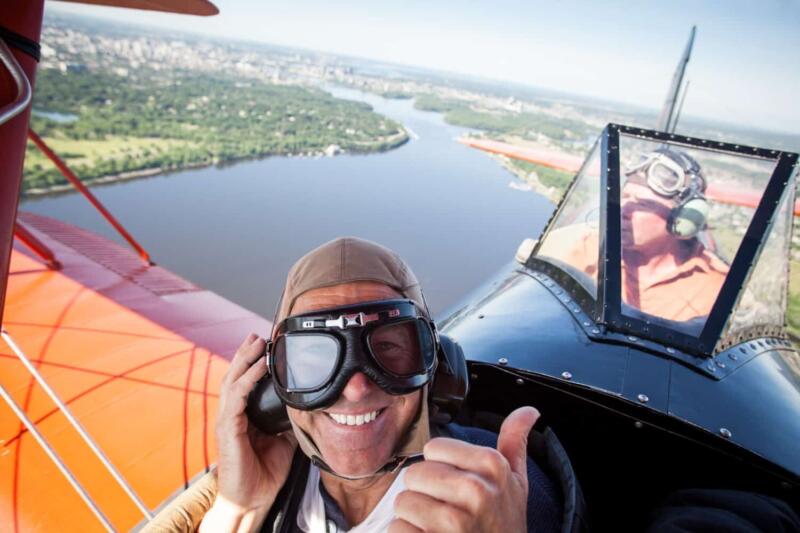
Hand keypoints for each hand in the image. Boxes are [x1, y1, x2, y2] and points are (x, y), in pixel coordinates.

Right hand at [213, 334, 296, 512]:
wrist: (253, 498)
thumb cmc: (265, 472)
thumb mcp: (285, 439)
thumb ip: (290, 421)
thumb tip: (308, 405)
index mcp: (243, 415)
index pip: (244, 382)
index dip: (252, 362)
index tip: (266, 344)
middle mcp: (232, 414)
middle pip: (234, 375)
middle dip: (245, 353)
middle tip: (258, 335)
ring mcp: (227, 419)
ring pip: (232, 381)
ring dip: (245, 359)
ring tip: (257, 342)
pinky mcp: (228, 428)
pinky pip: (236, 397)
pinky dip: (248, 378)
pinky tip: (260, 365)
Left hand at [390, 406, 538, 532]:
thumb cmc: (504, 527)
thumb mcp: (516, 484)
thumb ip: (515, 443)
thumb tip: (529, 411)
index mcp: (492, 466)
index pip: (433, 448)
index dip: (440, 468)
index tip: (455, 487)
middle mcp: (475, 490)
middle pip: (414, 473)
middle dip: (424, 494)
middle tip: (446, 511)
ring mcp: (454, 521)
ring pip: (403, 502)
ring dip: (414, 519)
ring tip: (438, 528)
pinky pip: (397, 529)